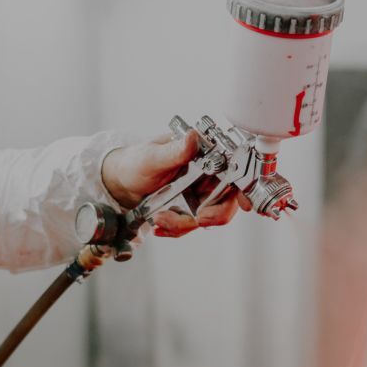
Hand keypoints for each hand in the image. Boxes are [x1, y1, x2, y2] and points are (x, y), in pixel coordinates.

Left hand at [100, 132, 251, 237]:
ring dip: (185, 223)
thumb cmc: (135, 162)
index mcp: (203, 154)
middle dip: (214, 214)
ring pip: (209, 216)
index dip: (246, 186)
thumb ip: (173, 151)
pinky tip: (160, 224)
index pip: (234, 168)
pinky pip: (192, 224)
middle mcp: (206, 174)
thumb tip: (192, 138)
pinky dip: (176, 228)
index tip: (246, 202)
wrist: (120, 182)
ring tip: (161, 219)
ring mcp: (199, 193)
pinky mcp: (190, 208)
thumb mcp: (152, 156)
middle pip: (228, 198)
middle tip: (198, 220)